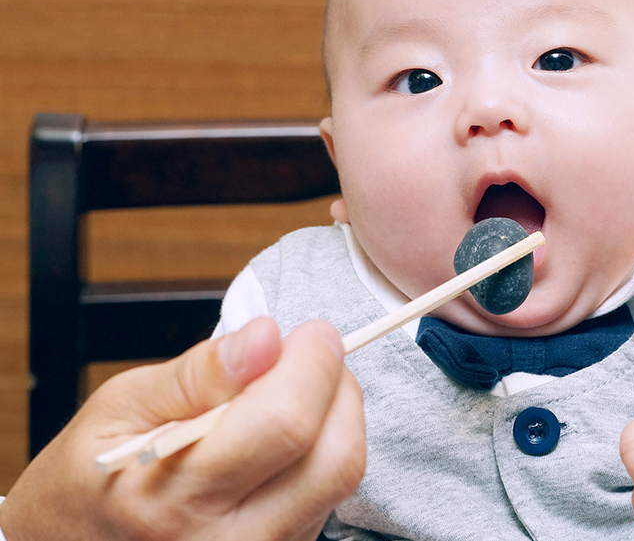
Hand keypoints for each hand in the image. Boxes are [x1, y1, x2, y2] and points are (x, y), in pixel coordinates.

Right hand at [1, 317, 365, 540]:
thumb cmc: (91, 476)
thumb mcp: (122, 407)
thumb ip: (201, 373)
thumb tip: (267, 336)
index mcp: (176, 500)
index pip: (285, 423)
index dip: (312, 363)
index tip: (310, 332)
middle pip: (335, 459)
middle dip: (339, 388)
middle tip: (311, 354)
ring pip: (342, 477)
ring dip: (337, 416)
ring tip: (293, 389)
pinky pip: (331, 495)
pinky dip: (324, 449)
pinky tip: (287, 432)